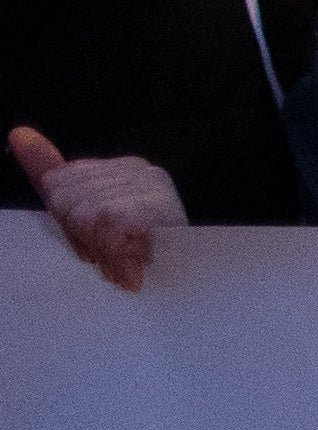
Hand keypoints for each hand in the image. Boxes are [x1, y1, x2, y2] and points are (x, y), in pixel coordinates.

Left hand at [13, 126, 186, 291]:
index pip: (58, 183)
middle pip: (64, 197)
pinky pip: (105, 222)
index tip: (94, 243)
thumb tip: (18, 133)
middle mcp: (139, 169)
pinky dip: (113, 248)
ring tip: (125, 263)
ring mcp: (151, 186)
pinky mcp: (155, 205)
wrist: (186, 296)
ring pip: (82, 212)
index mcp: (122, 169)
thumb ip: (49, 171)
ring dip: (99, 248)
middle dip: (78, 235)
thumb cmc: (134, 264)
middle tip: (110, 257)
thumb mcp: (83, 218)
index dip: (67, 222)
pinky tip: (132, 264)